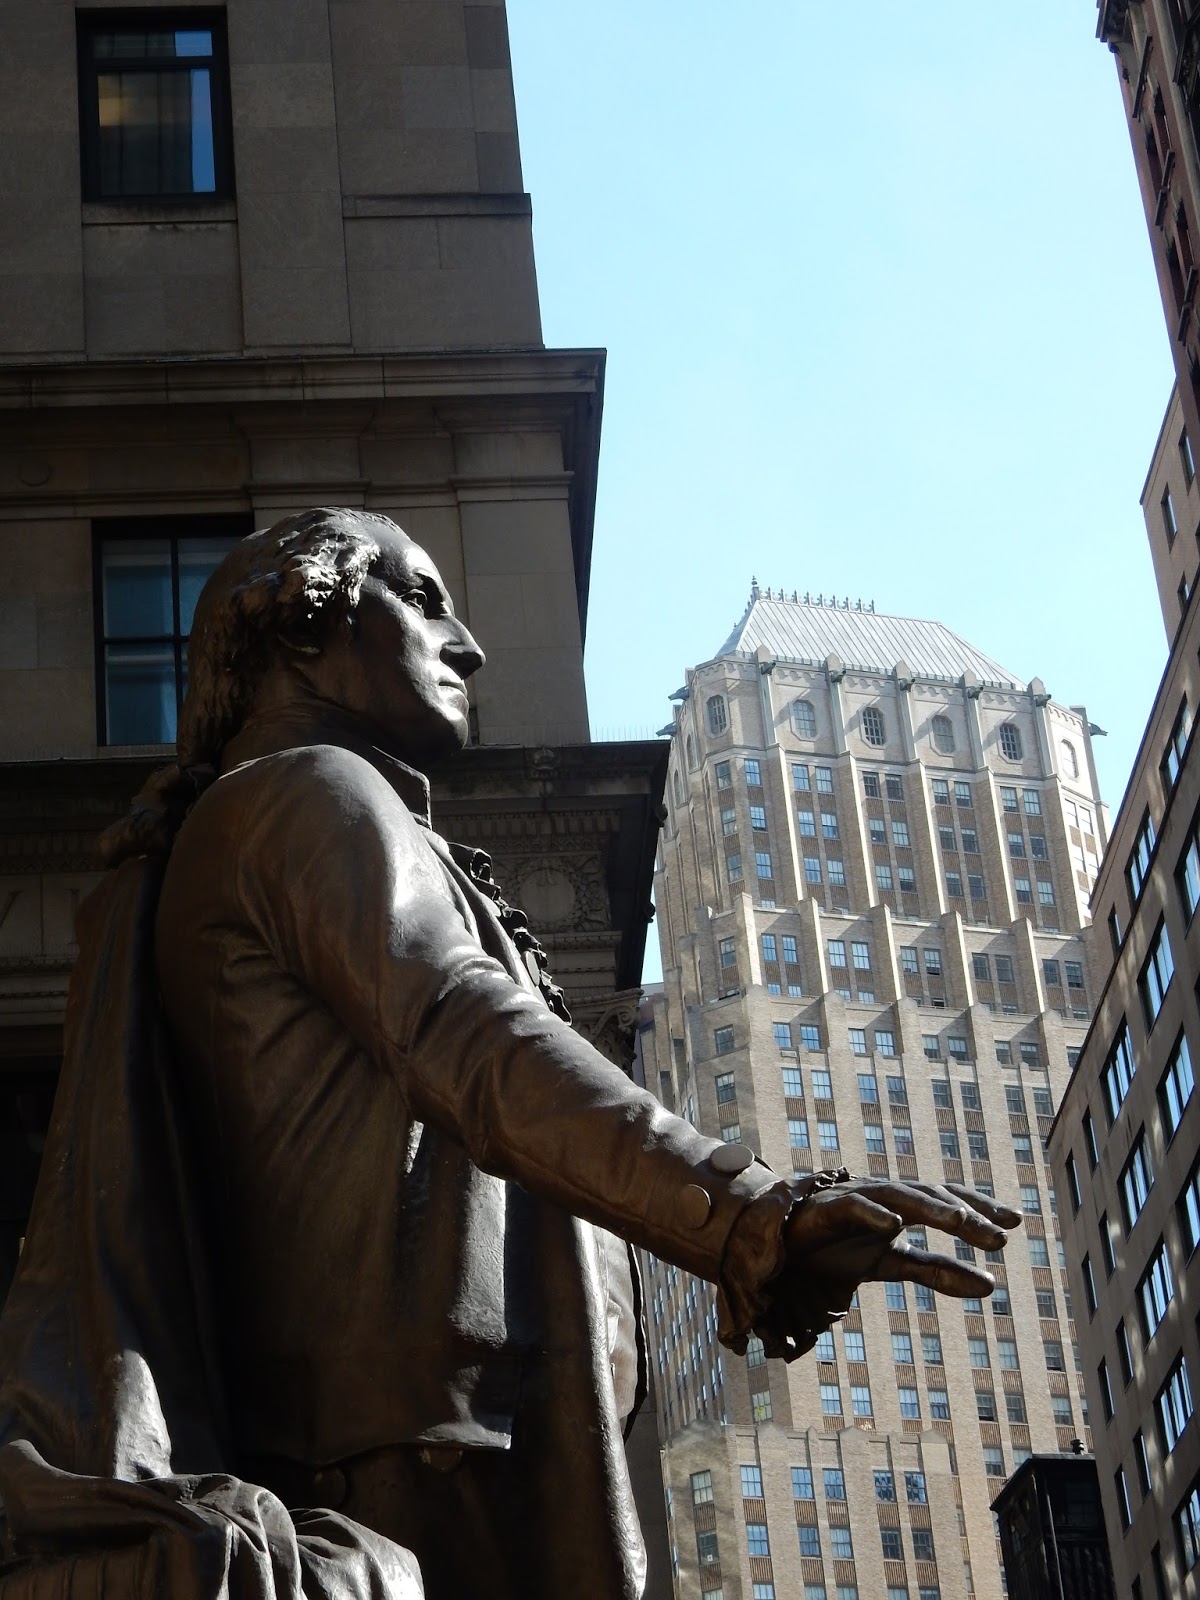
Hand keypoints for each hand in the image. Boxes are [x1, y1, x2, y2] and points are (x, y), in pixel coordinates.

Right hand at [753, 1170, 1021, 1358]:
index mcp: (903, 1206)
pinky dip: (873, 1213)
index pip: (948, 1200)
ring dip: (930, 1207)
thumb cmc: (838, 1248)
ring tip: (960, 1221)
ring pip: (899, 1196)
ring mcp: (857, 1196)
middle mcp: (885, 1195)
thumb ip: (939, 1270)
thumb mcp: (893, 1263)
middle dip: (965, 1214)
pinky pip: (854, 1206)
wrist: (779, 1242)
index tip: (1015, 1222)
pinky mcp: (828, 1207)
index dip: (980, 1208)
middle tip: (1000, 1234)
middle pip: (931, 1198)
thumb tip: (993, 1286)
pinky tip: (893, 1225)